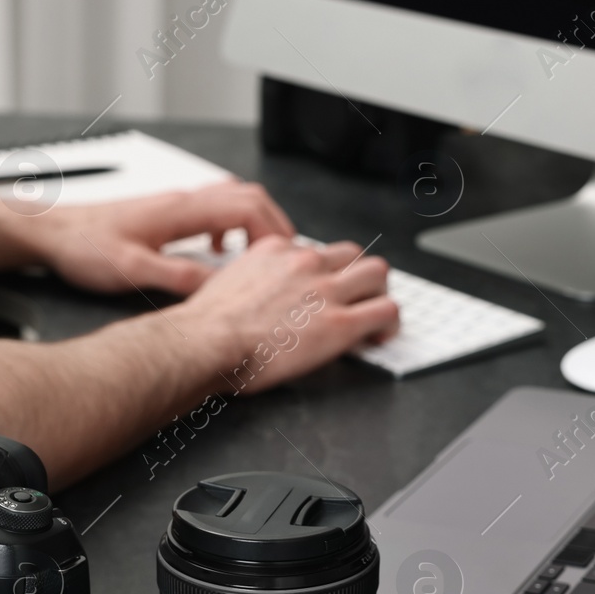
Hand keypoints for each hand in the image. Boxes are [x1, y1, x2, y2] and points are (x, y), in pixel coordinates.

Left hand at [23, 180, 295, 294]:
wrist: (51, 231)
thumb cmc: (84, 247)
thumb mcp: (132, 271)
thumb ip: (177, 278)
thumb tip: (218, 287)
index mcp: (180, 211)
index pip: (247, 206)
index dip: (275, 230)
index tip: (283, 257)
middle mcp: (182, 200)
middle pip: (248, 196)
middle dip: (274, 225)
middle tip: (283, 256)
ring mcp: (175, 203)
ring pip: (233, 199)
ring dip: (254, 224)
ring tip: (260, 255)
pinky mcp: (166, 212)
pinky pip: (214, 209)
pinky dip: (231, 226)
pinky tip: (219, 250)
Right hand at [169, 235, 398, 393]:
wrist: (205, 343)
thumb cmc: (205, 327)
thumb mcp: (225, 284)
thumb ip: (248, 282)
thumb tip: (252, 298)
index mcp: (275, 251)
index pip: (317, 251)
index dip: (325, 273)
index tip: (324, 291)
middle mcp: (304, 263)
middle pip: (353, 254)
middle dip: (359, 277)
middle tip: (357, 300)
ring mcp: (325, 291)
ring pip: (377, 273)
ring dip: (379, 293)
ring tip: (374, 316)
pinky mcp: (340, 323)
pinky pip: (386, 310)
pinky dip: (389, 323)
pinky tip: (379, 336)